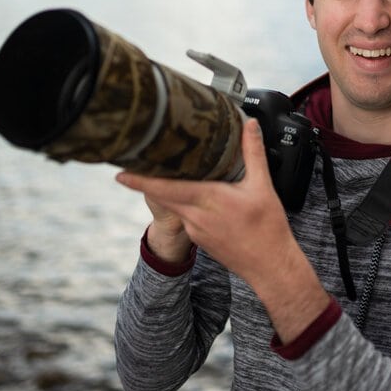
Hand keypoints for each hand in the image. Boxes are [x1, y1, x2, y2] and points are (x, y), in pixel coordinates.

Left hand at [116, 119, 329, 341]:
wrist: (269, 266)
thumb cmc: (267, 229)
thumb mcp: (262, 186)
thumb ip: (253, 152)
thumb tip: (250, 124)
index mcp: (208, 200)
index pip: (165, 188)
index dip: (141, 181)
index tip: (120, 173)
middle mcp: (196, 216)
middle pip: (163, 195)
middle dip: (147, 181)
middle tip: (135, 163)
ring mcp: (195, 230)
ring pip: (174, 205)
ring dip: (166, 191)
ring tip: (162, 173)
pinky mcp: (199, 238)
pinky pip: (184, 216)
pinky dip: (182, 203)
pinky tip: (190, 195)